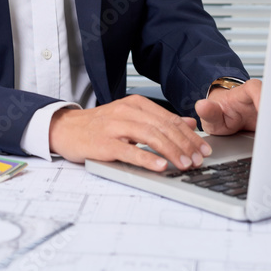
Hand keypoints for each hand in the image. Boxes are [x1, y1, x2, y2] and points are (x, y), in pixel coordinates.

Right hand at [48, 95, 212, 172]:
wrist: (67, 128)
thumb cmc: (100, 126)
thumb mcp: (131, 117)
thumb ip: (159, 120)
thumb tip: (189, 122)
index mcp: (136, 104)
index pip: (169, 119)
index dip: (189, 134)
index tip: (204, 148)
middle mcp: (127, 111)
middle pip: (163, 127)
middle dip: (185, 144)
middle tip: (199, 159)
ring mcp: (115, 126)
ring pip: (150, 136)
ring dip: (171, 151)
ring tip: (185, 164)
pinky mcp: (104, 143)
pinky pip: (129, 150)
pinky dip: (146, 158)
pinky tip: (160, 166)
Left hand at [194, 78, 261, 134]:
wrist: (226, 117)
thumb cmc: (220, 113)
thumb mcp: (211, 116)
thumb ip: (208, 112)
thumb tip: (201, 106)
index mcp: (246, 92)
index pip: (256, 89)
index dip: (262, 98)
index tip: (264, 112)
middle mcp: (262, 98)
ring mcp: (270, 110)